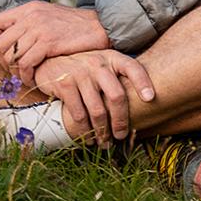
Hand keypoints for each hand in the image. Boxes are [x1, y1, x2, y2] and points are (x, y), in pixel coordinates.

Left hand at [0, 1, 108, 83]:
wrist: (104, 26)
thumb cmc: (79, 26)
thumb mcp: (51, 16)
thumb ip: (33, 23)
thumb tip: (17, 39)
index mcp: (29, 8)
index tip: (4, 53)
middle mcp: (30, 16)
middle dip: (3, 61)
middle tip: (14, 70)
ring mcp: (39, 29)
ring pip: (11, 56)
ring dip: (16, 72)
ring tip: (25, 77)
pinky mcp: (49, 43)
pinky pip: (26, 63)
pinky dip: (26, 75)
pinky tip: (34, 79)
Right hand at [34, 50, 155, 146]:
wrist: (50, 60)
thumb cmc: (86, 68)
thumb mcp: (104, 64)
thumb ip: (120, 76)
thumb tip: (147, 102)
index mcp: (113, 59)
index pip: (133, 68)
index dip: (143, 83)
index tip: (151, 99)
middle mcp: (98, 64)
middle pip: (116, 96)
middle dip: (121, 121)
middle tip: (121, 135)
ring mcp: (80, 74)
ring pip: (97, 110)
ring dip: (102, 131)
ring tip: (104, 142)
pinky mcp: (65, 85)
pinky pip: (78, 114)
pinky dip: (84, 130)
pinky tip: (88, 138)